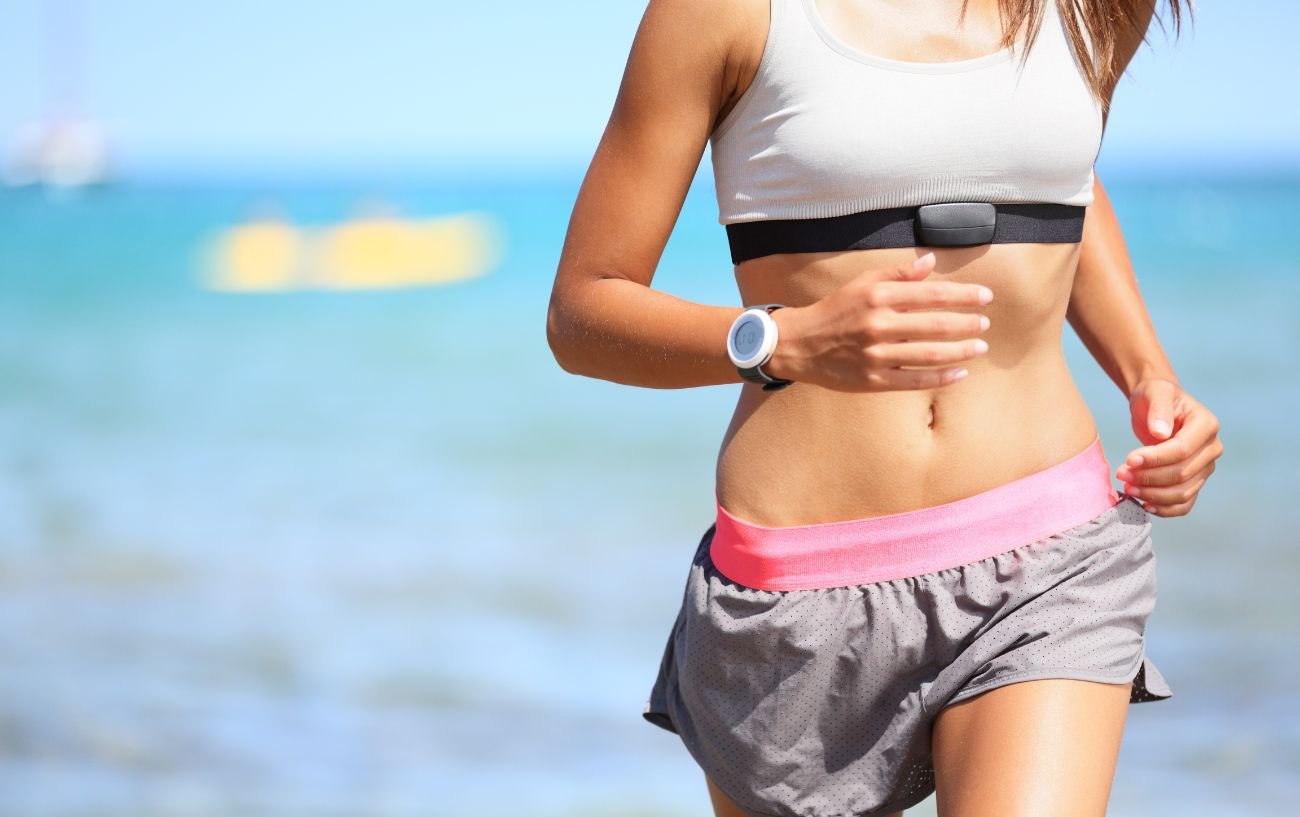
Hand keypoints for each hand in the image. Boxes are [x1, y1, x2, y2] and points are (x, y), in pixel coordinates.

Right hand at [765, 252, 992, 391]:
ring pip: (929, 354)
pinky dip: (941, 378)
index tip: (985, 297)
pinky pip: (914, 381)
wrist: (798, 344)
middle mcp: (878, 325)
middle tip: (985, 324)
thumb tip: (931, 262)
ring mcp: (875, 355)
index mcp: (878, 297)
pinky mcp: (872, 381)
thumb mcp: (862, 284)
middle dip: (967, 324)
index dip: (964, 296)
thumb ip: (898, 274)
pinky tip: (960, 373)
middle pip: (936, 325)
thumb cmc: (835, 311)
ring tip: (980, 346)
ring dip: (961, 351)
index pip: (932, 294)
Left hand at [1116, 377, 1222, 516]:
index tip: (1128, 459)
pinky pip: (1184, 504)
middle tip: (1122, 474)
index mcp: (1206, 425)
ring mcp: (1205, 468)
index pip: (1182, 450)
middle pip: (1181, 474)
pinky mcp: (1195, 481)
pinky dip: (1165, 509)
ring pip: (1183, 492)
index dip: (1155, 459)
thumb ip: (1158, 408)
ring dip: (1153, 495)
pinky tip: (1144, 505)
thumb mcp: (1155, 392)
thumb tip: (1160, 433)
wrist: (1157, 406)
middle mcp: (1211, 449)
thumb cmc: (1156, 396)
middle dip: (1149, 478)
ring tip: (1127, 488)